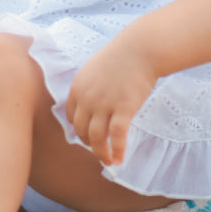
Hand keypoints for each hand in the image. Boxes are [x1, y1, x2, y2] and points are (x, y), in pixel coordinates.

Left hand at [65, 39, 158, 167]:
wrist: (139, 50)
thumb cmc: (120, 56)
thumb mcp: (94, 68)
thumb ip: (89, 86)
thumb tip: (90, 100)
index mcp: (78, 88)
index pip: (71, 116)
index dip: (78, 128)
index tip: (86, 135)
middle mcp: (87, 99)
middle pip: (81, 130)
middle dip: (88, 143)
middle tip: (98, 149)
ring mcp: (104, 105)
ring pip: (96, 138)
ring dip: (100, 153)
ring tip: (107, 161)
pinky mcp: (123, 110)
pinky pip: (116, 137)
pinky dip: (117, 150)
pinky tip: (120, 159)